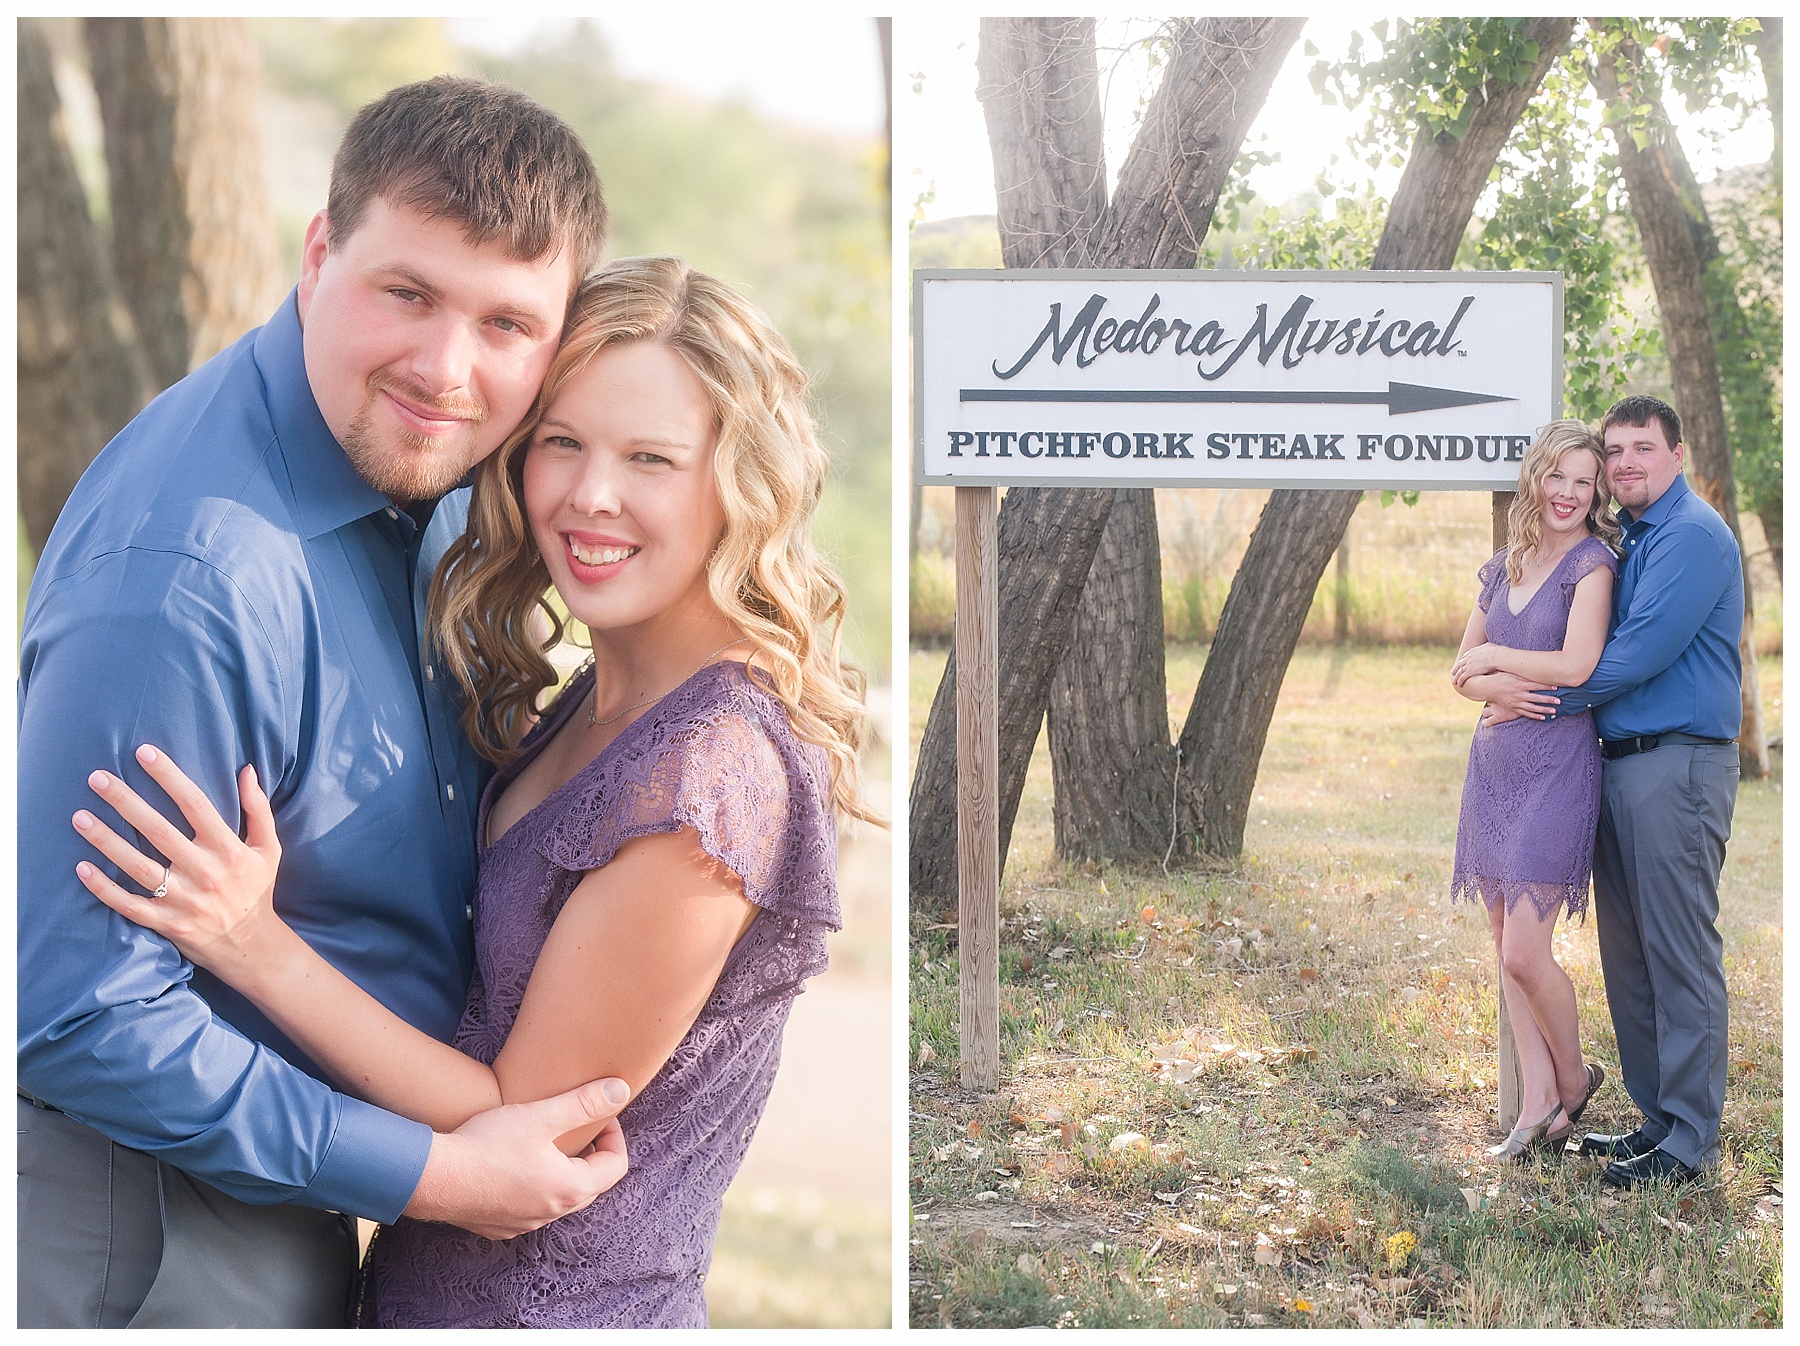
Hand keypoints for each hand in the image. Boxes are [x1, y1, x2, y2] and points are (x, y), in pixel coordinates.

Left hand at [73, 745, 280, 971]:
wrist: (250, 945)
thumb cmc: (256, 889)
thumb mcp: (268, 848)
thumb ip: (258, 809)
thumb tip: (246, 771)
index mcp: (229, 850)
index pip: (196, 805)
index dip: (169, 777)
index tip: (144, 753)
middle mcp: (205, 872)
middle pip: (159, 831)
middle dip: (126, 802)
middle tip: (97, 778)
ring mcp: (183, 900)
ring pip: (138, 867)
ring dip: (107, 841)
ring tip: (79, 816)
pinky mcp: (166, 923)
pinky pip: (130, 904)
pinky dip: (104, 888)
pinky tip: (81, 868)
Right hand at [408, 1079, 632, 1239]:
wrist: (433, 1177)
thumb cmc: (488, 1145)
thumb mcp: (542, 1116)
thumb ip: (584, 1103)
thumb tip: (621, 1090)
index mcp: (570, 1189)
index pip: (615, 1167)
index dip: (614, 1137)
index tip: (601, 1115)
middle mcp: (551, 1213)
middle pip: (590, 1185)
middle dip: (592, 1154)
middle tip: (580, 1127)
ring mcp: (524, 1224)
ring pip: (559, 1198)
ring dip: (563, 1171)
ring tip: (549, 1143)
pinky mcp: (499, 1226)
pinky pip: (530, 1207)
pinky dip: (535, 1187)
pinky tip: (517, 1165)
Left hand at [1452, 642, 1503, 686]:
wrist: (1496, 656)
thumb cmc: (1496, 652)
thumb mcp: (1489, 646)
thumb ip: (1486, 647)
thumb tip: (1489, 647)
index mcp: (1473, 651)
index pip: (1465, 656)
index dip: (1463, 660)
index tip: (1461, 663)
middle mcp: (1469, 658)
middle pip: (1459, 664)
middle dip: (1455, 668)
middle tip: (1453, 672)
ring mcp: (1468, 664)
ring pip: (1459, 672)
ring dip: (1456, 677)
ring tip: (1454, 681)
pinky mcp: (1470, 671)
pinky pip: (1462, 677)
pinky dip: (1459, 681)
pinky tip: (1459, 684)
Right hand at [1475, 672, 1559, 723]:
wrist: (1487, 688)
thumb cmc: (1499, 677)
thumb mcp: (1511, 672)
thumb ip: (1523, 673)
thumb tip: (1534, 670)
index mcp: (1520, 684)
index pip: (1537, 685)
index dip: (1547, 686)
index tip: (1557, 687)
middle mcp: (1519, 694)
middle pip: (1537, 697)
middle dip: (1549, 699)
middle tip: (1559, 700)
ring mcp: (1516, 702)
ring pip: (1533, 707)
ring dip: (1544, 709)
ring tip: (1554, 710)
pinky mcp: (1514, 708)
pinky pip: (1525, 713)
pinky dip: (1534, 716)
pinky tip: (1543, 717)